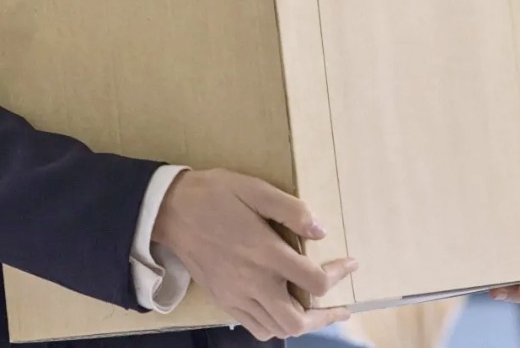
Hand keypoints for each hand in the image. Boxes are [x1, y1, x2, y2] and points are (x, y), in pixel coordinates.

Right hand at [153, 169, 357, 340]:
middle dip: (324, 316)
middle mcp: (252, 282)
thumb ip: (291, 210)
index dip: (338, 274)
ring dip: (300, 323)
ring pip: (276, 329)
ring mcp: (235, 296)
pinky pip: (255, 327)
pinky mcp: (223, 300)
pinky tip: (282, 308)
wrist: (170, 210)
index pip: (315, 281)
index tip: (349, 263)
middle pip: (297, 321)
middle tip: (340, 306)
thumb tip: (321, 232)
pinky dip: (274, 325)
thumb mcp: (255, 189)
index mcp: (265, 253)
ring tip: (315, 310)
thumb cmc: (215, 195)